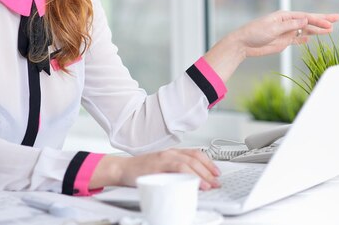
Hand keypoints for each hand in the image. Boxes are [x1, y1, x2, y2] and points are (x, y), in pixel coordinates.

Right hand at [90, 149, 220, 190]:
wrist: (122, 169)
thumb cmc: (141, 170)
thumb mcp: (162, 168)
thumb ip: (175, 171)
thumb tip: (192, 182)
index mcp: (172, 152)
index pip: (196, 153)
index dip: (208, 162)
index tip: (216, 172)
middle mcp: (170, 152)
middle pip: (195, 158)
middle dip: (208, 171)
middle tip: (216, 182)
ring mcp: (164, 158)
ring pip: (188, 163)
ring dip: (201, 174)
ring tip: (209, 185)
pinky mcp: (157, 165)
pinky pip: (177, 168)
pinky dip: (189, 175)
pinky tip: (194, 183)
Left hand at [203, 11, 338, 81]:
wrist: (243, 44)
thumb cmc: (255, 33)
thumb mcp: (273, 28)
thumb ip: (290, 25)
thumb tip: (305, 20)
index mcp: (284, 16)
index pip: (305, 17)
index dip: (318, 20)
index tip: (330, 23)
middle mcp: (287, 22)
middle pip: (308, 21)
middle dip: (322, 20)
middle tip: (337, 18)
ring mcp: (286, 32)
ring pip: (305, 31)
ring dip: (317, 31)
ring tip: (330, 30)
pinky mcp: (283, 41)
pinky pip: (297, 39)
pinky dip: (305, 39)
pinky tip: (312, 39)